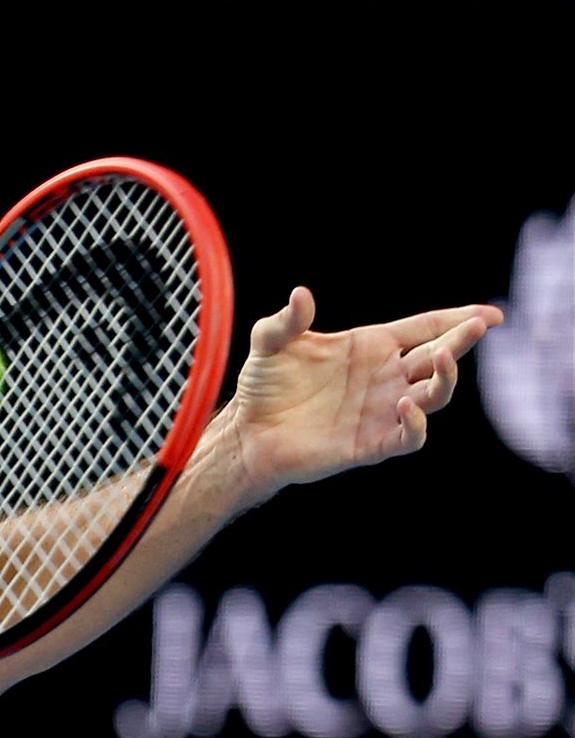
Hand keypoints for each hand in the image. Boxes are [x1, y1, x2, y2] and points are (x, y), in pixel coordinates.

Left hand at [224, 286, 502, 501]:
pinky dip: (415, 423)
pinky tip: (406, 404)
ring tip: (443, 359)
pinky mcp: (372, 443)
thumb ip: (285, 321)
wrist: (248, 432)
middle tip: (478, 328)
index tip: (488, 315)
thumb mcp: (269, 344)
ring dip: (445, 379)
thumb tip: (301, 294)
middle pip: (438, 357)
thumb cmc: (262, 386)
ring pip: (433, 396)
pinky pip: (409, 436)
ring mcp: (381, 410)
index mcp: (371, 346)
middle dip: (461, 341)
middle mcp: (385, 376)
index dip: (457, 320)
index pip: (425, 328)